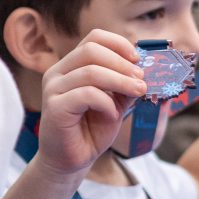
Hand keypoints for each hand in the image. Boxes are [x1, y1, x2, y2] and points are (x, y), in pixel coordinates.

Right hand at [36, 30, 145, 178]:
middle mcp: (58, 73)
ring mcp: (53, 89)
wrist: (73, 160)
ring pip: (91, 72)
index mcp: (70, 66)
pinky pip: (87, 94)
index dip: (118, 44)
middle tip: (141, 79)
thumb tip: (144, 69)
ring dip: (121, 81)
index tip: (138, 59)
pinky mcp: (55, 107)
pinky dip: (107, 102)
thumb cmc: (91, 130)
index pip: (93, 38)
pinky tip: (113, 114)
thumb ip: (124, 85)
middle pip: (91, 50)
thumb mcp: (114, 102)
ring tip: (138, 92)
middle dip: (122, 63)